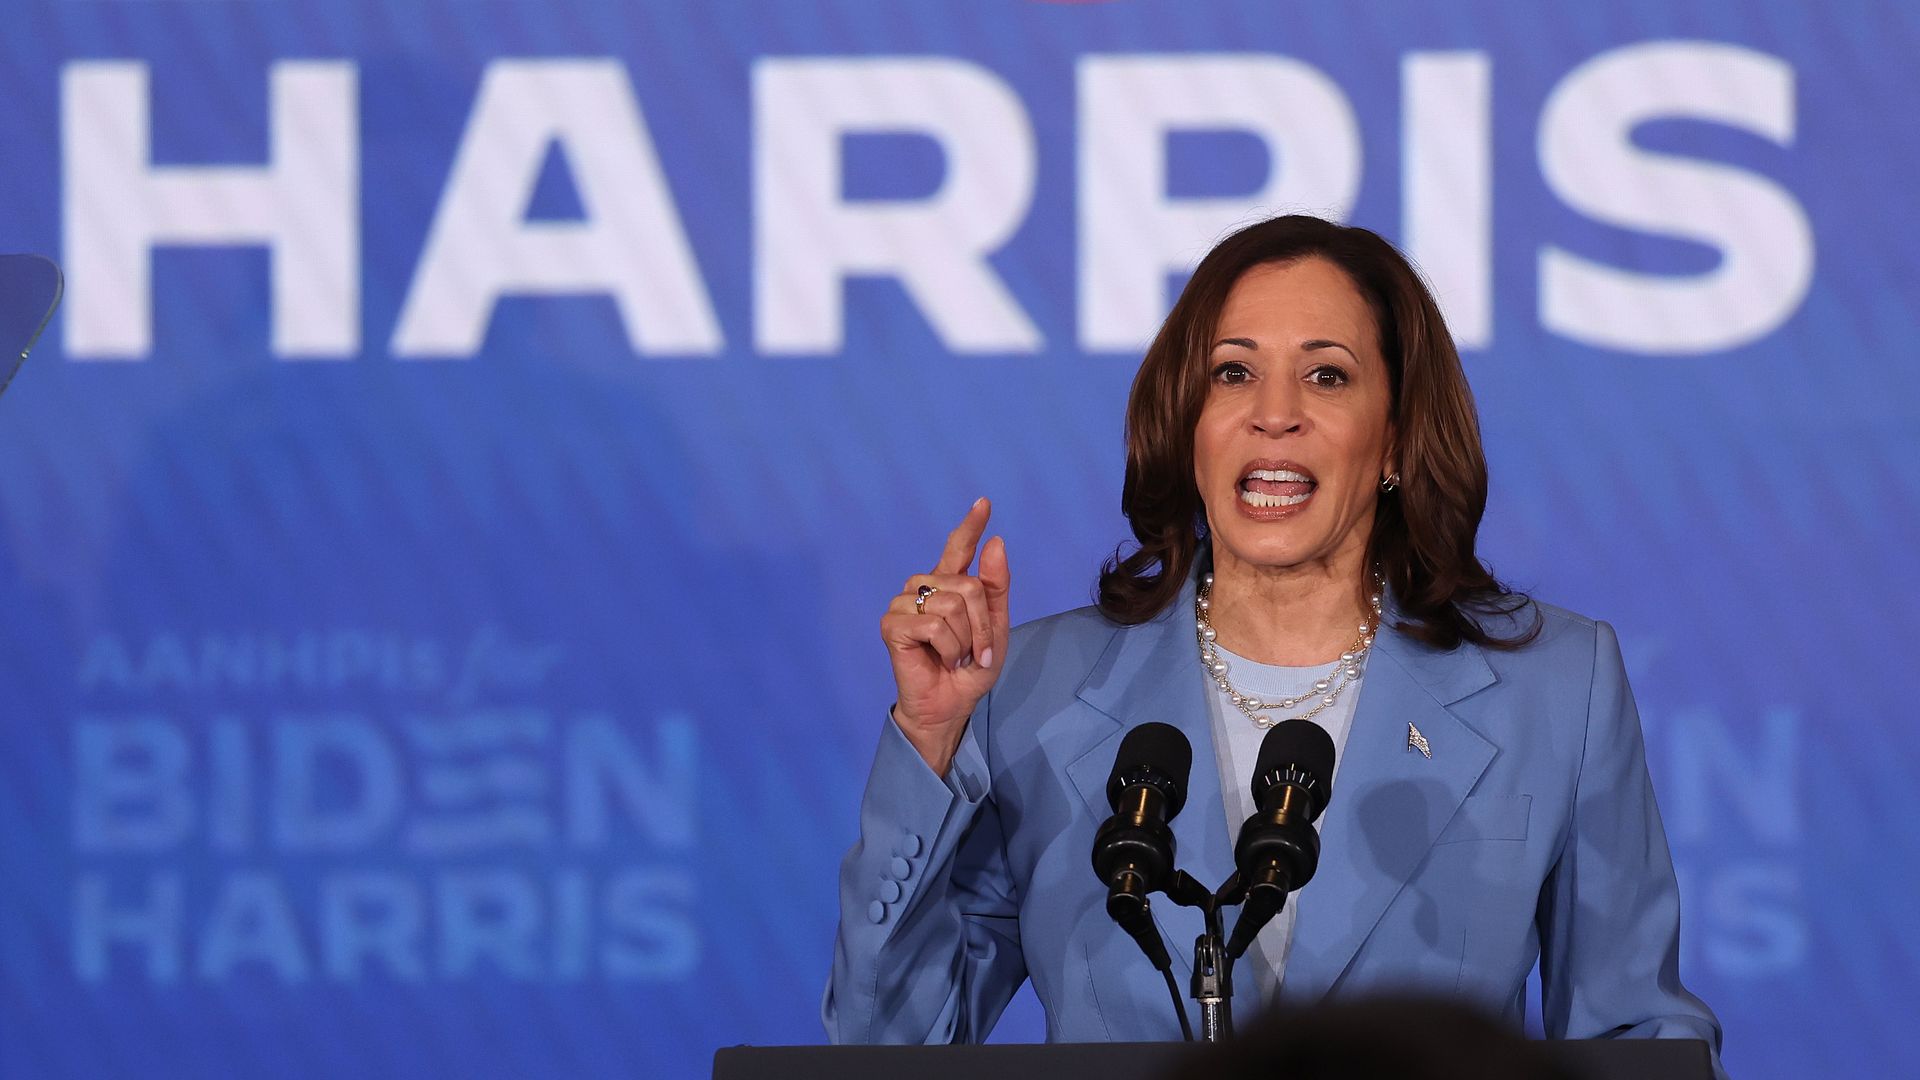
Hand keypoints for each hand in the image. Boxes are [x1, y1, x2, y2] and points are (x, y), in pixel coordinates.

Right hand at [881, 497, 1010, 776]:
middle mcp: (924, 588)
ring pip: (952, 605)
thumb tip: (996, 542)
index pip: (958, 548)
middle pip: (968, 586)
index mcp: (948, 585)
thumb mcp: (995, 629)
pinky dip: (947, 648)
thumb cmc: (969, 668)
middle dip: (982, 625)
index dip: (970, 526)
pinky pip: (933, 626)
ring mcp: (904, 603)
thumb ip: (996, 588)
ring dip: (965, 640)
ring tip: (955, 656)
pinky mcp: (892, 624)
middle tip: (976, 652)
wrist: (949, 705)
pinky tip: (939, 659)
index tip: (984, 503)